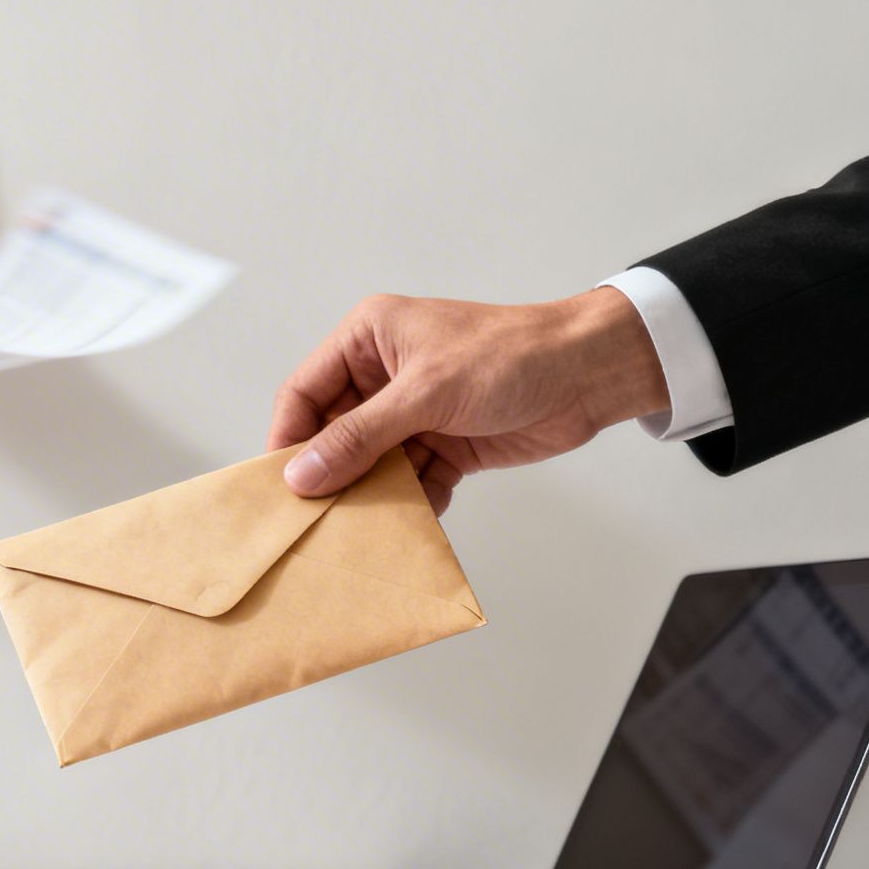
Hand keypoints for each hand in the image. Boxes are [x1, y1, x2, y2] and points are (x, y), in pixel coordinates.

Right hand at [268, 287, 669, 512]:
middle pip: (335, 434)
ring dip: (373, 495)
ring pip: (372, 464)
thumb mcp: (425, 393)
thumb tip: (302, 475)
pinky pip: (412, 482)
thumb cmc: (510, 356)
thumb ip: (360, 436)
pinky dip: (415, 503)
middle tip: (317, 519)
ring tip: (365, 529)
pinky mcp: (445, 444)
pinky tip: (419, 522)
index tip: (279, 486)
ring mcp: (415, 412)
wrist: (588, 374)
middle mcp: (384, 375)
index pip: (305, 391)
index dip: (289, 438)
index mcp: (369, 339)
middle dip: (332, 475)